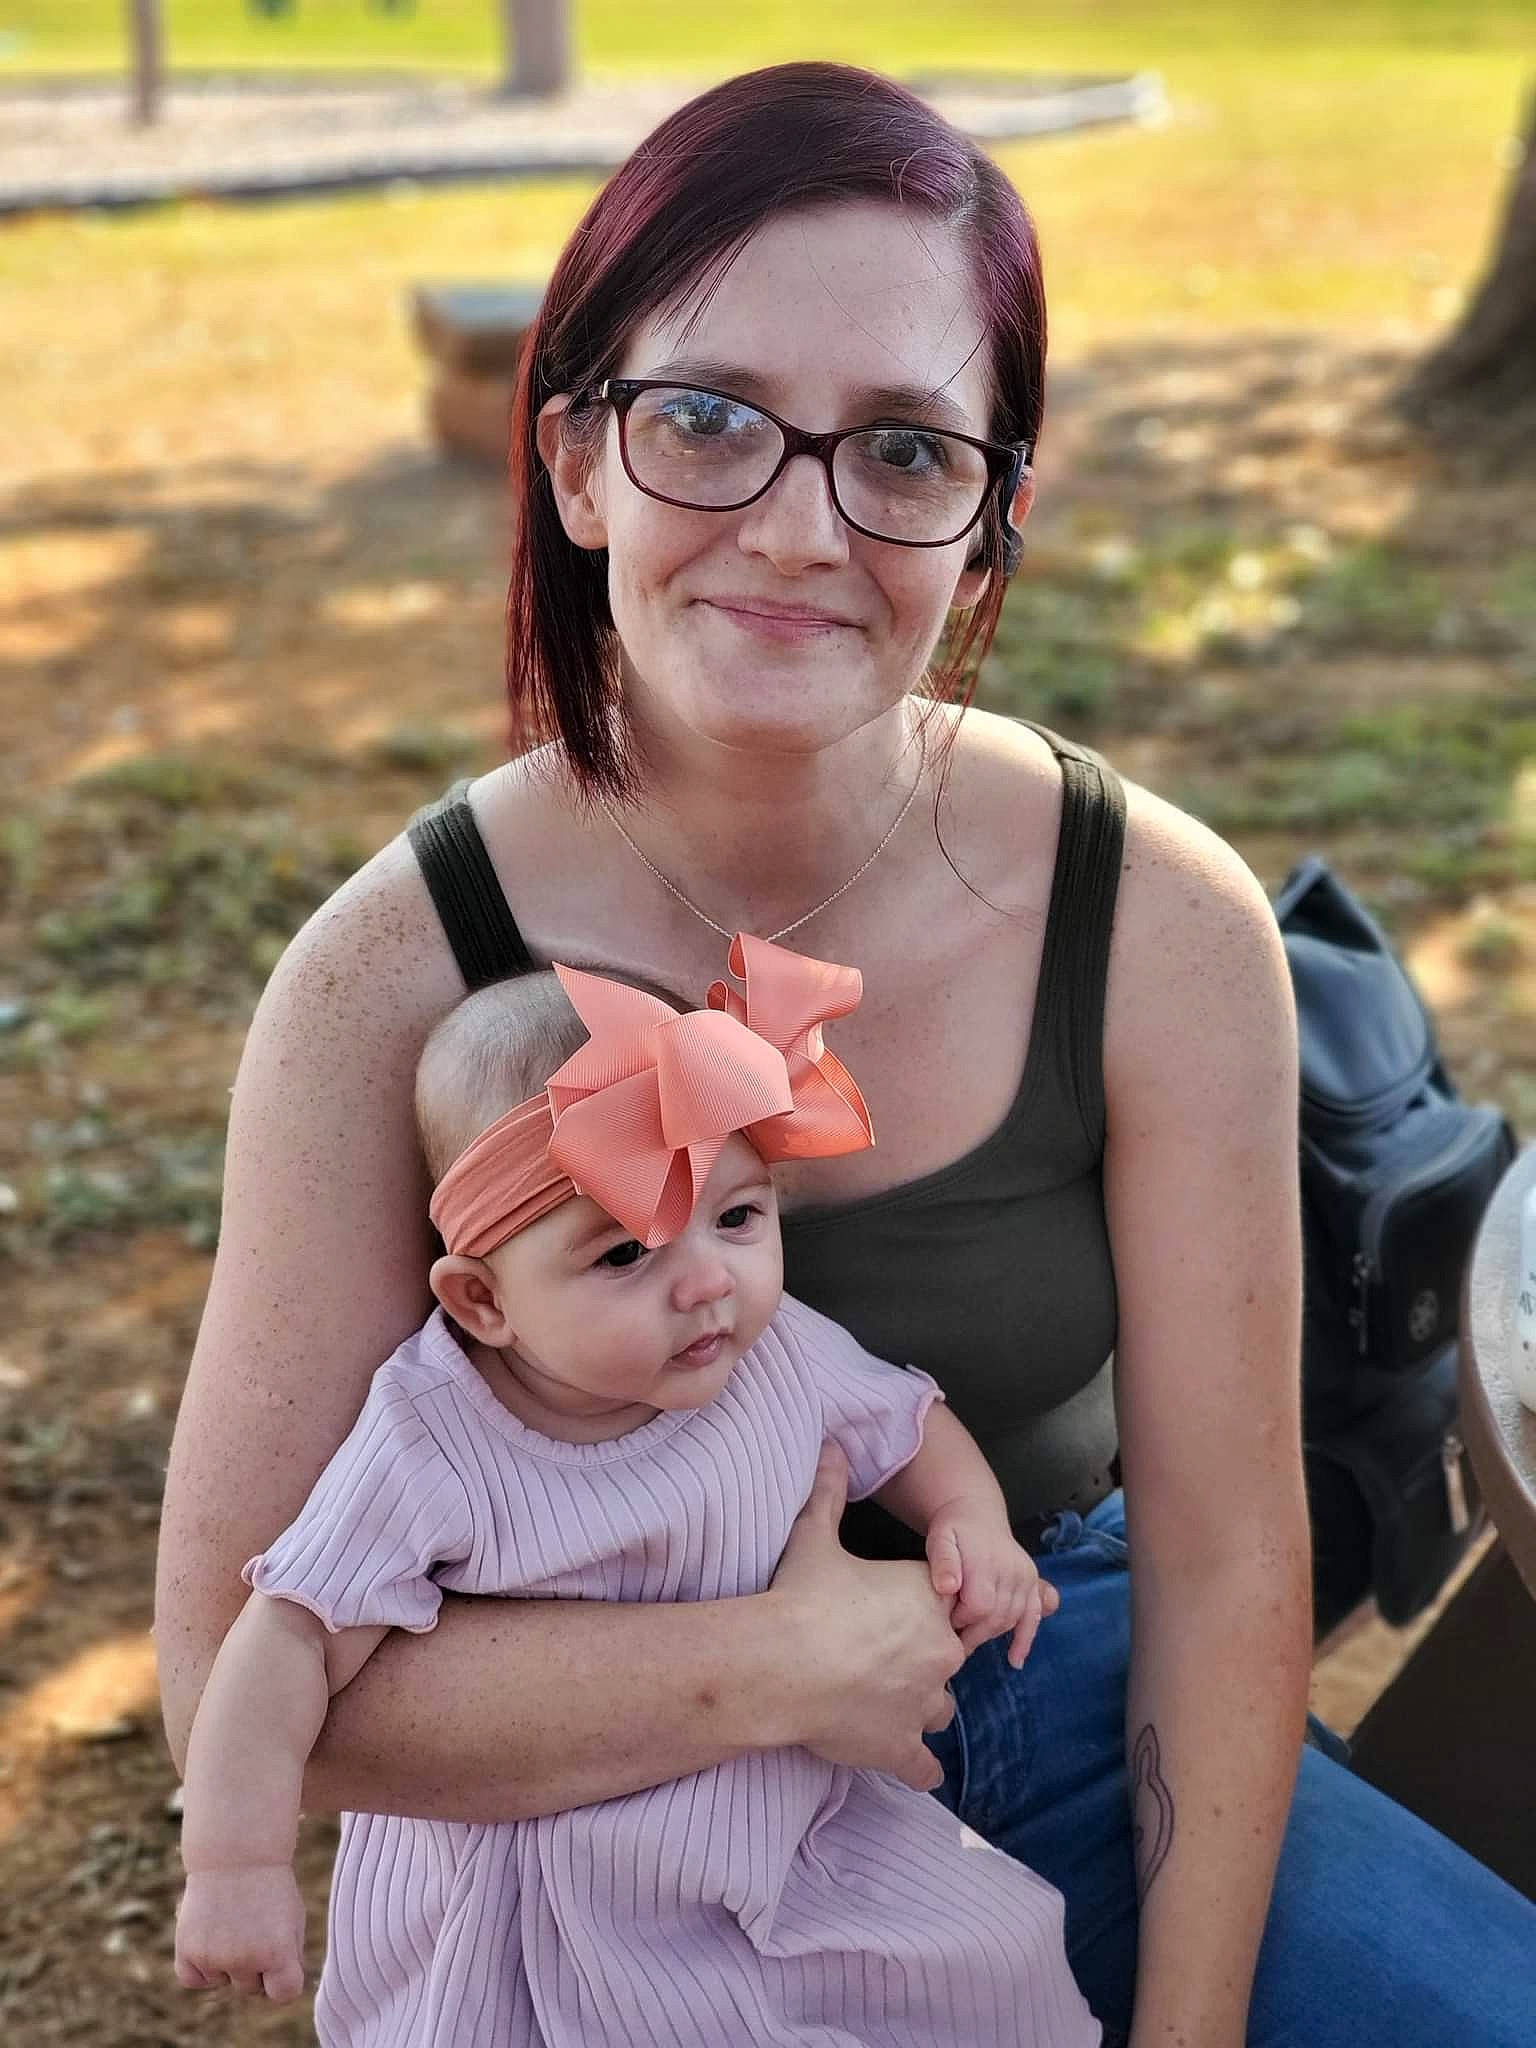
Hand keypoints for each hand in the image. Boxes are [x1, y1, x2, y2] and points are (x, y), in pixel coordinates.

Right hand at [174, 1864, 306, 2000]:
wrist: (236, 1853)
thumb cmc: (270, 1887)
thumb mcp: (292, 1919)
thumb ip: (288, 1959)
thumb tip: (274, 1992)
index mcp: (278, 1952)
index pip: (284, 1993)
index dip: (282, 1978)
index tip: (280, 1957)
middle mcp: (245, 1959)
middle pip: (252, 1988)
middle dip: (255, 1965)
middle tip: (253, 1926)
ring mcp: (214, 1957)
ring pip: (223, 1982)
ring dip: (226, 1962)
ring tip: (232, 1922)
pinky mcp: (187, 1952)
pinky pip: (195, 1980)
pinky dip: (200, 1965)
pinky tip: (209, 1934)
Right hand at [768, 1444, 963, 1791]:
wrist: (781, 1665)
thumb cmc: (801, 1598)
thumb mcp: (814, 1536)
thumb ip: (827, 1492)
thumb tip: (829, 1445)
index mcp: (927, 1596)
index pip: (945, 1600)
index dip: (919, 1608)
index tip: (891, 1614)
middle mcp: (939, 1648)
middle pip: (947, 1652)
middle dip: (922, 1655)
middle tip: (881, 1655)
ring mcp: (924, 1702)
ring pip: (941, 1707)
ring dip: (921, 1705)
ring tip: (890, 1702)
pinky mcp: (902, 1746)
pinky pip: (925, 1764)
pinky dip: (918, 1764)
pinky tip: (911, 1764)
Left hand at [925, 1503, 1058, 1665]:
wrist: (976, 1513)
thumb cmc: (953, 1530)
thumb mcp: (940, 1539)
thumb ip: (943, 1562)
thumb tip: (948, 1587)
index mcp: (988, 1562)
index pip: (979, 1607)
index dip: (960, 1620)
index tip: (945, 1619)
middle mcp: (1012, 1570)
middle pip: (996, 1617)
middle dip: (974, 1633)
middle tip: (954, 1639)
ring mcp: (1025, 1577)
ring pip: (1013, 1619)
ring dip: (992, 1635)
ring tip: (970, 1642)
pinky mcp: (1032, 1582)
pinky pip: (1034, 1615)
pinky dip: (1026, 1639)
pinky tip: (1015, 1660)